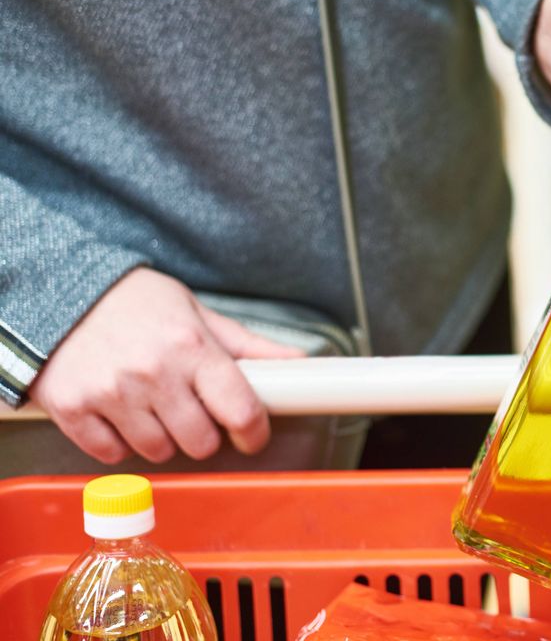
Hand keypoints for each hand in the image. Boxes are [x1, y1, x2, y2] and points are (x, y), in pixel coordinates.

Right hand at [30, 267, 303, 464]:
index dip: (254, 433)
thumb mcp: (197, 313)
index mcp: (192, 347)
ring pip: (157, 452)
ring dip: (163, 440)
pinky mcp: (72, 408)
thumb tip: (297, 361)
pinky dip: (121, 444)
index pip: (241, 410)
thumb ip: (246, 346)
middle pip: (200, 443)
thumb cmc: (135, 302)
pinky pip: (112, 455)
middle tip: (194, 414)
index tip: (252, 435)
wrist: (61, 290)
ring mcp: (110, 393)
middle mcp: (153, 372)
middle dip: (205, 435)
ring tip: (154, 408)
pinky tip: (122, 415)